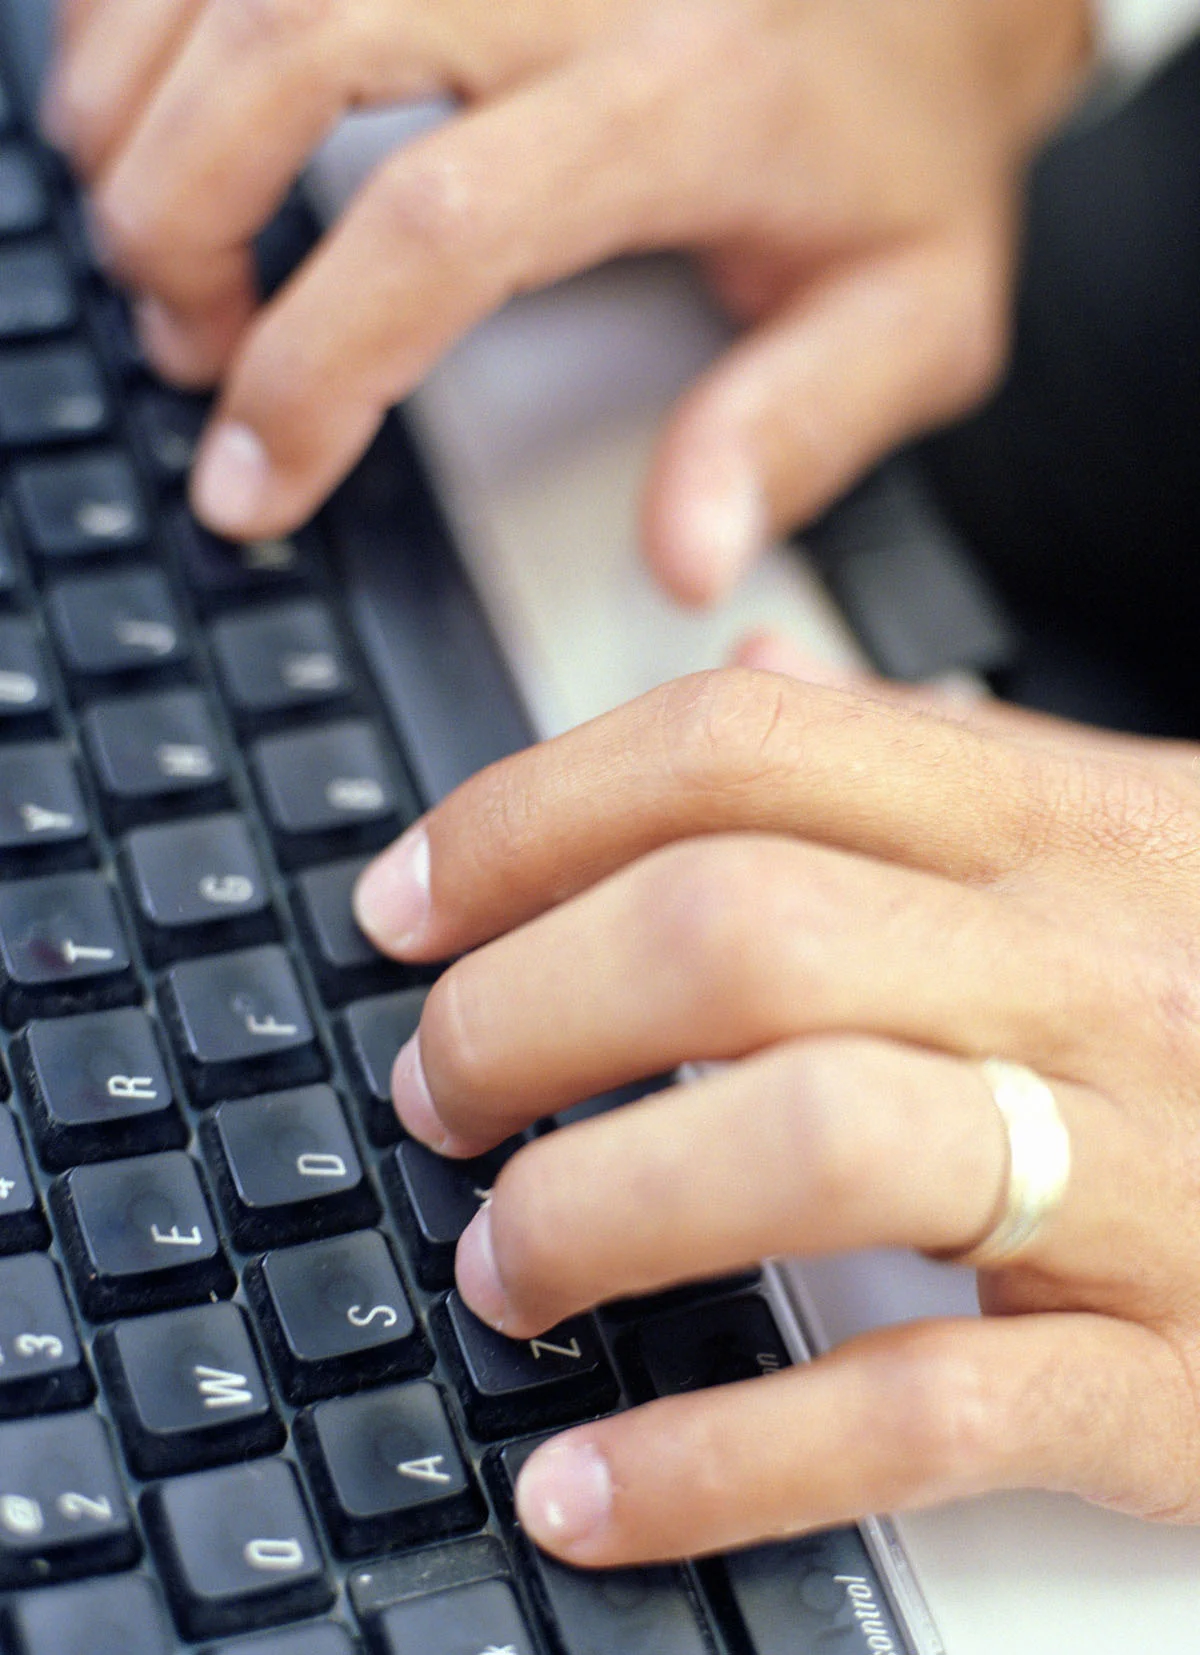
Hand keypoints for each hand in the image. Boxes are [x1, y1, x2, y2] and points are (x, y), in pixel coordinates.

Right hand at [46, 0, 1090, 600]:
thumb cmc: (907, 143)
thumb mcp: (912, 315)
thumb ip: (797, 433)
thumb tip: (689, 559)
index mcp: (688, 102)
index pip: (441, 231)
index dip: (312, 369)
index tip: (254, 482)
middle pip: (289, 51)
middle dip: (183, 221)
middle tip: (188, 347)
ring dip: (142, 107)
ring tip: (154, 242)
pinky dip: (153, 10)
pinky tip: (159, 99)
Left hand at [350, 666, 1199, 1565]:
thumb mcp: (1125, 833)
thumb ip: (936, 757)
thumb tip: (758, 672)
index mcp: (1058, 821)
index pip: (737, 751)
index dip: (528, 816)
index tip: (412, 900)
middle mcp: (1085, 973)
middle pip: (731, 936)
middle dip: (521, 1013)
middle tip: (440, 1086)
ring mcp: (1142, 1174)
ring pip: (809, 1144)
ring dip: (594, 1211)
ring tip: (504, 1260)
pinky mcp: (1173, 1379)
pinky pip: (916, 1420)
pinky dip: (716, 1462)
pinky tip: (594, 1486)